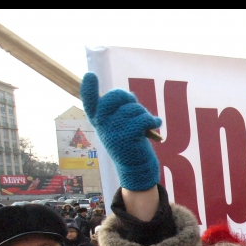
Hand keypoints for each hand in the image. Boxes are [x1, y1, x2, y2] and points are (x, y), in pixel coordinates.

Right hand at [80, 73, 160, 191]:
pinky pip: (143, 119)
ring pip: (133, 109)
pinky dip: (153, 120)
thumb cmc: (129, 145)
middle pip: (114, 97)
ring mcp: (114, 131)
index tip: (90, 75)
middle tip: (135, 105)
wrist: (136, 171)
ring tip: (147, 123)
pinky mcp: (128, 137)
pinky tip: (156, 123)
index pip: (89, 102)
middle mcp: (102, 125)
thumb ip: (118, 112)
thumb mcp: (118, 128)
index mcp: (98, 122)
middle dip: (128, 98)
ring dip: (144, 113)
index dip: (88, 88)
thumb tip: (128, 97)